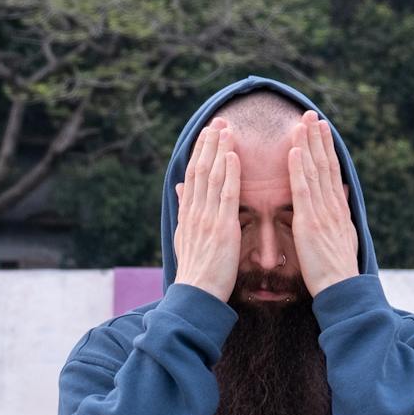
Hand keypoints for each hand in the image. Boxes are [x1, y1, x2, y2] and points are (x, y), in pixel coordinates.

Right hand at [173, 120, 240, 300]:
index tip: (207, 132)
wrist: (196, 295)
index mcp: (189, 214)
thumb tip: (180, 189)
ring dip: (219, 150)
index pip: (193, 175)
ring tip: (226, 128)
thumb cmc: (197, 272)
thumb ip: (184, 211)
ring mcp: (208, 218)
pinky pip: (226, 195)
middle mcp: (196, 212)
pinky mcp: (222, 228)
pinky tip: (233, 155)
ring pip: (212, 176)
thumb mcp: (185, 237)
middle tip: (218, 119)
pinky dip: (230, 173)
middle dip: (209, 143)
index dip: (200, 151)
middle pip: (201, 169)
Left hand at [287, 113, 358, 296]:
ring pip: (315, 171)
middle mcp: (331, 205)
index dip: (326, 147)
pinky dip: (299, 168)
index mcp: (337, 208)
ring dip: (308, 144)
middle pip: (325, 164)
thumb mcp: (344, 234)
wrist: (341, 288)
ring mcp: (322, 212)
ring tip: (303, 122)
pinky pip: (303, 191)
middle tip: (312, 114)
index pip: (331, 170)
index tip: (321, 128)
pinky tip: (294, 151)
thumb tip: (342, 191)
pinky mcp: (310, 222)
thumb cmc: (337, 268)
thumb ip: (341, 210)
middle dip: (317, 138)